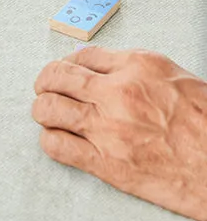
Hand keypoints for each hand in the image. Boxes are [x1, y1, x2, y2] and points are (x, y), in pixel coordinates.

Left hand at [33, 47, 206, 220]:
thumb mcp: (178, 79)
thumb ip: (138, 70)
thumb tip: (106, 66)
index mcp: (138, 67)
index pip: (83, 56)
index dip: (68, 63)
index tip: (65, 70)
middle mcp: (119, 93)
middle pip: (58, 77)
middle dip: (46, 81)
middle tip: (45, 88)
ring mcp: (110, 128)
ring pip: (50, 109)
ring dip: (43, 110)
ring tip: (46, 113)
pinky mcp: (109, 164)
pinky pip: (60, 147)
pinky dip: (51, 141)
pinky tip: (55, 139)